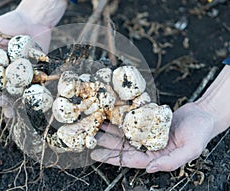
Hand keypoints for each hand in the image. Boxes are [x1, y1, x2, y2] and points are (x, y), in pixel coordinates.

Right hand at [0, 10, 51, 117]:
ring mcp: (19, 75)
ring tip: (12, 112)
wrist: (33, 20)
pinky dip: (30, 98)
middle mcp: (4, 73)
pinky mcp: (34, 75)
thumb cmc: (8, 23)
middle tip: (0, 101)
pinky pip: (31, 89)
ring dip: (11, 105)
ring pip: (13, 94)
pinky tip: (28, 106)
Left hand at [91, 102, 215, 171]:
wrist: (203, 115)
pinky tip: (110, 117)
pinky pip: (131, 122)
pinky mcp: (148, 123)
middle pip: (124, 147)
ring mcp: (147, 134)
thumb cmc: (200, 133)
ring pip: (125, 134)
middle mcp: (149, 147)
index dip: (114, 158)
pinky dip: (120, 120)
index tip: (98, 156)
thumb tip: (149, 169)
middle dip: (106, 145)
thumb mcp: (190, 150)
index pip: (131, 160)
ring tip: (95, 128)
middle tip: (89, 141)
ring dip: (110, 132)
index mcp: (157, 157)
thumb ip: (171, 162)